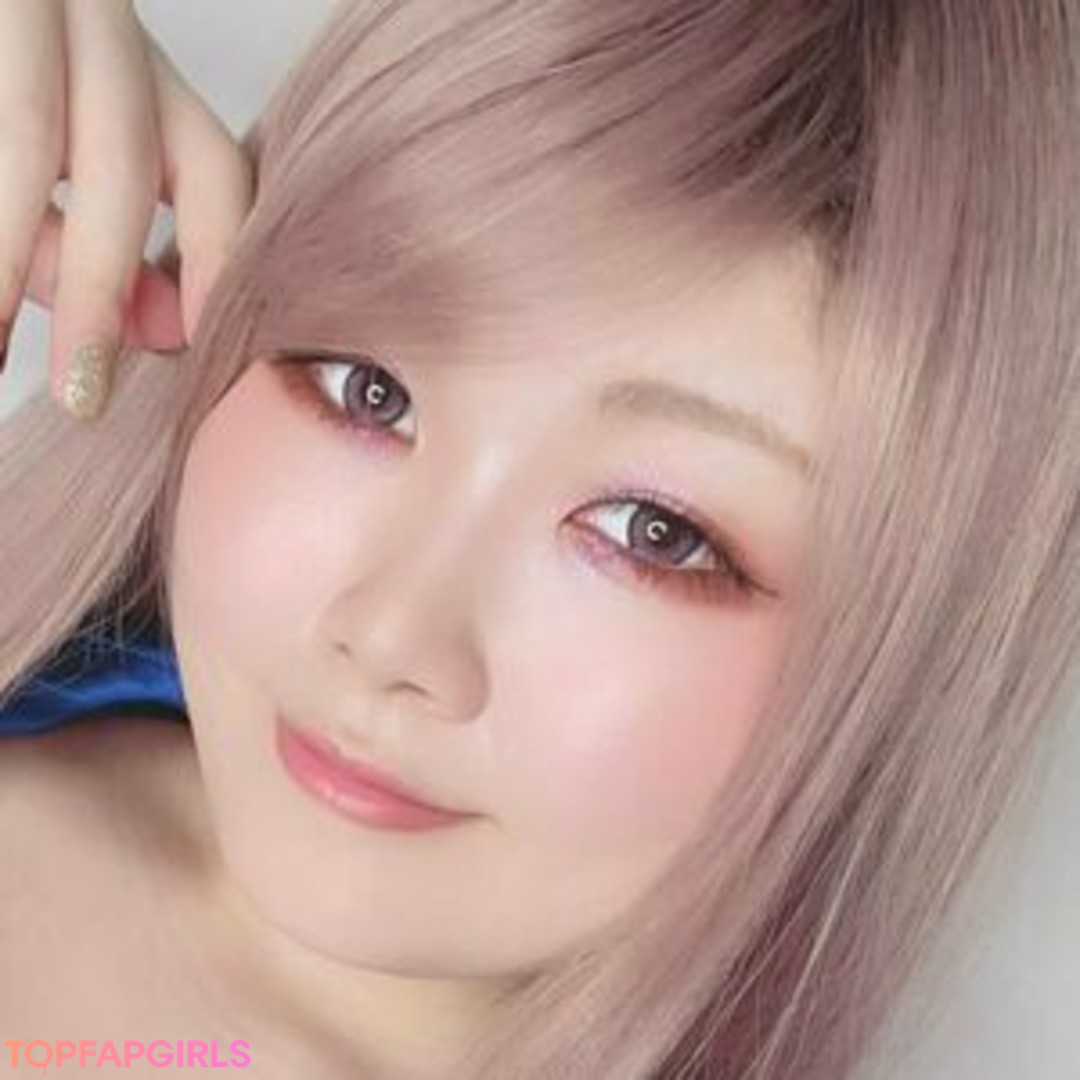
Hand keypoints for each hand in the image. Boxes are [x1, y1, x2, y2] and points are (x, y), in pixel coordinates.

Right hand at [0, 0, 253, 418]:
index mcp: (134, 60)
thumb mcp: (56, 135)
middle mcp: (89, 22)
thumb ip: (98, 226)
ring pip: (29, 141)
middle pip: (121, 161)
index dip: (217, 256)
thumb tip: (161, 332)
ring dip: (11, 266)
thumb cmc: (5, 71)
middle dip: (101, 289)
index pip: (207, 162)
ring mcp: (16, 10)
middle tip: (83, 394)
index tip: (194, 346)